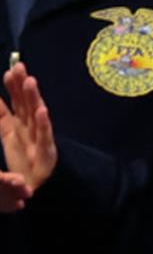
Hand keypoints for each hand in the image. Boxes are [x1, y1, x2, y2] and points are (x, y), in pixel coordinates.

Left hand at [0, 62, 56, 212]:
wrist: (32, 186)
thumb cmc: (22, 159)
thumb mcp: (7, 132)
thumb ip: (2, 113)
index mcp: (20, 122)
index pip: (17, 100)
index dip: (14, 86)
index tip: (10, 70)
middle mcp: (31, 127)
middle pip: (26, 103)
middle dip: (23, 85)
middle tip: (19, 67)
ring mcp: (39, 138)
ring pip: (36, 115)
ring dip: (33, 98)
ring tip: (30, 82)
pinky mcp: (46, 152)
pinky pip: (45, 136)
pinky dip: (43, 123)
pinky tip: (41, 111)